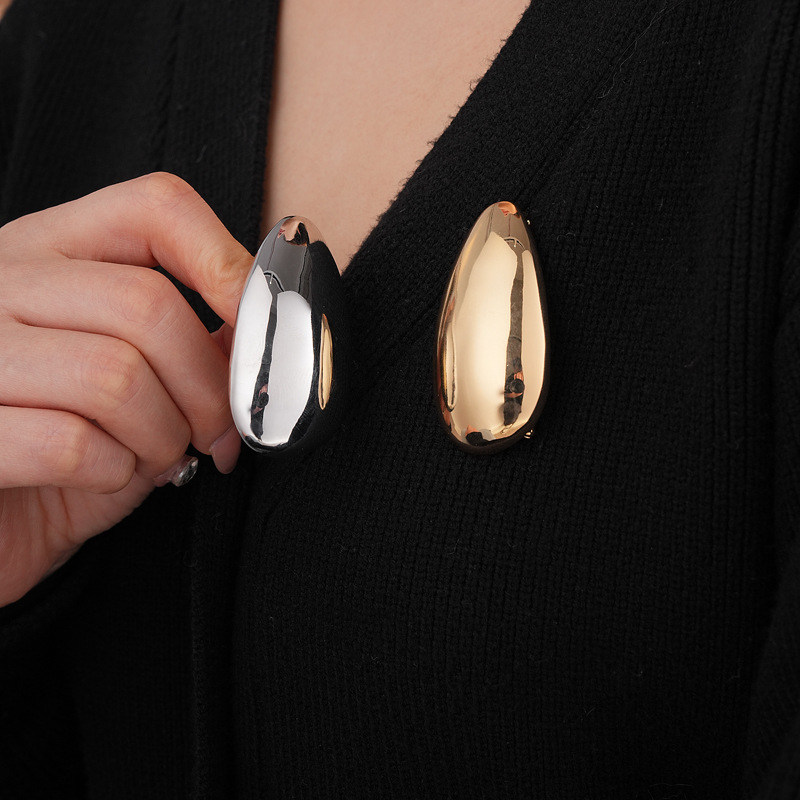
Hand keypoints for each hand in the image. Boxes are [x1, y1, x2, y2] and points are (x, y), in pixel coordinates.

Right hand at [0, 173, 251, 605]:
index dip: (229, 266)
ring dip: (164, 435)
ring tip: (158, 457)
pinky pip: (72, 442)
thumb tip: (264, 336)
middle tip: (217, 434)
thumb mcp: (137, 387)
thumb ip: (192, 347)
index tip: (261, 331)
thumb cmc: (65, 454)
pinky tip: (105, 477)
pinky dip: (115, 471)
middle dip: (208, 388)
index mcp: (50, 252)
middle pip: (148, 305)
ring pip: (115, 375)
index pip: (156, 209)